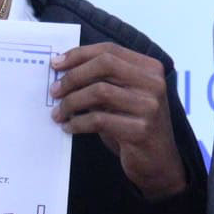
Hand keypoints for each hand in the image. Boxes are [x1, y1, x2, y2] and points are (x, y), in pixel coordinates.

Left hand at [50, 42, 189, 199]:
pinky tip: (69, 127)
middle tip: (54, 90)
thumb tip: (64, 72)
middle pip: (105, 65)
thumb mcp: (122, 99)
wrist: (159, 163)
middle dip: (74, 76)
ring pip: (100, 91)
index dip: (79, 54)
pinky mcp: (140, 130)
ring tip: (58, 113)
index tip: (56, 64)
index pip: (109, 50)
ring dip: (71, 102)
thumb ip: (103, 82)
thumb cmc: (134, 127)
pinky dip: (78, 122)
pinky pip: (99, 120)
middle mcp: (154, 83)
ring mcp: (150, 107)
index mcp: (150, 69)